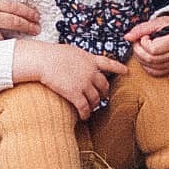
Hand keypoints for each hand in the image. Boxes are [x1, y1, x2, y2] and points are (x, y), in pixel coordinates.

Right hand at [12, 40, 128, 119]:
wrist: (42, 60)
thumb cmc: (50, 54)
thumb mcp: (70, 51)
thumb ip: (79, 59)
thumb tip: (80, 62)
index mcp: (89, 59)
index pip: (108, 63)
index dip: (118, 68)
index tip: (126, 71)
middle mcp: (90, 71)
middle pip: (103, 85)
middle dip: (104, 92)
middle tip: (102, 97)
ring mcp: (84, 83)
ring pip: (95, 98)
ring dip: (94, 105)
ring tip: (92, 108)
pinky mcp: (75, 93)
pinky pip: (84, 107)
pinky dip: (85, 113)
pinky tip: (84, 117)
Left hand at [125, 16, 168, 76]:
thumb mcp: (157, 22)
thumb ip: (141, 29)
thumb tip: (127, 37)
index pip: (152, 49)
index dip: (143, 42)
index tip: (145, 36)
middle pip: (149, 59)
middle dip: (138, 49)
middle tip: (139, 41)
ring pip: (149, 66)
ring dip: (140, 56)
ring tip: (143, 47)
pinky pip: (153, 72)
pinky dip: (145, 64)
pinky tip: (147, 55)